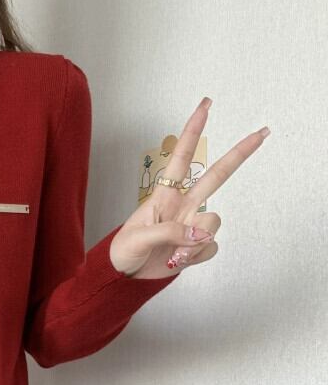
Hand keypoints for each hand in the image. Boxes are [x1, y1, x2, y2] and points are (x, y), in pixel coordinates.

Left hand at [109, 97, 269, 278]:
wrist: (125, 277)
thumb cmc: (123, 252)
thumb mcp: (138, 238)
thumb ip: (169, 232)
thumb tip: (198, 234)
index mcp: (163, 196)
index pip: (181, 158)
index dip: (192, 132)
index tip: (205, 106)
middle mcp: (182, 207)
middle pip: (216, 176)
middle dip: (238, 154)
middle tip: (261, 133)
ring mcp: (191, 226)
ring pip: (213, 223)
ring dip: (195, 242)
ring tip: (172, 253)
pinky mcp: (196, 247)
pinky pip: (210, 247)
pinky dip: (195, 257)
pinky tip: (177, 260)